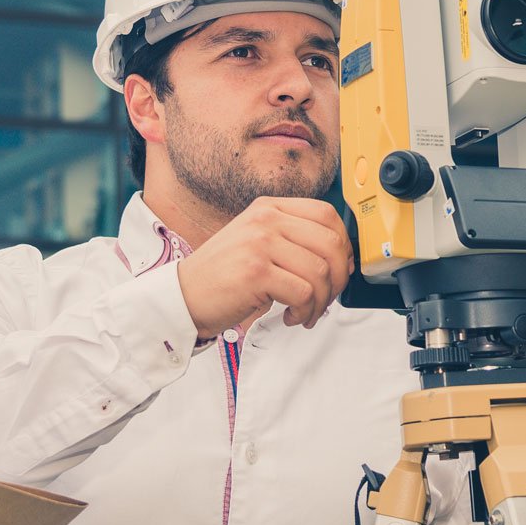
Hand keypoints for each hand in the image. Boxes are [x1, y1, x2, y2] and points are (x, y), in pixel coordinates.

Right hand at [176, 197, 351, 336]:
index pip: (326, 214)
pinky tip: (289, 316)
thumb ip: (293, 241)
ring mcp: (259, 244)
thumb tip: (340, 260)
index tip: (339, 268)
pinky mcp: (256, 272)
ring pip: (320, 271)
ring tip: (306, 312)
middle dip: (338, 278)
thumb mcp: (257, 243)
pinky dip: (304, 312)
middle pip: (330, 243)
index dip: (342, 244)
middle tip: (327, 297)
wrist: (183, 296)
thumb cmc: (222, 276)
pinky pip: (304, 293)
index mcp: (268, 208)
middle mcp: (265, 220)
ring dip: (321, 301)